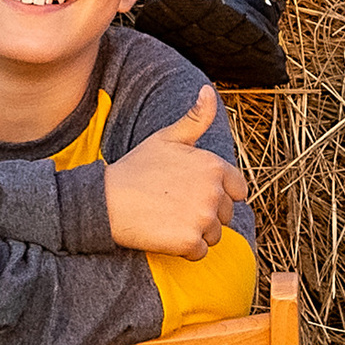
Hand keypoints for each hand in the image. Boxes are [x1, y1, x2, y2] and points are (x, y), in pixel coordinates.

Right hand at [101, 86, 250, 259]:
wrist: (106, 200)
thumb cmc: (136, 168)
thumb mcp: (166, 138)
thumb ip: (195, 118)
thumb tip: (209, 90)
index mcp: (213, 165)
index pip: (238, 190)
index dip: (218, 194)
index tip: (192, 193)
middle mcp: (213, 191)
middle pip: (226, 215)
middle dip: (205, 214)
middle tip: (174, 205)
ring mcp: (203, 217)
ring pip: (215, 235)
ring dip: (196, 233)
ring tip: (168, 218)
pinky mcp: (191, 241)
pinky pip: (200, 253)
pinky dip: (185, 250)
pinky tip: (164, 234)